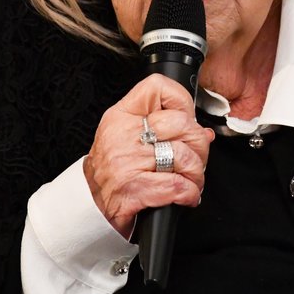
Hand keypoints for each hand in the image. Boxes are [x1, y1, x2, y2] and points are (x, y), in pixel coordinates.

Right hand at [84, 74, 214, 237]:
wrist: (89, 206)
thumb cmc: (113, 170)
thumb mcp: (128, 136)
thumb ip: (164, 127)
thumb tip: (204, 132)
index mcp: (121, 116)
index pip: (157, 87)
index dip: (182, 101)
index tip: (187, 118)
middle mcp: (123, 135)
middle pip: (181, 123)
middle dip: (198, 144)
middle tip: (195, 156)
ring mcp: (127, 162)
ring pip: (184, 156)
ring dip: (196, 172)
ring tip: (191, 178)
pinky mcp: (134, 190)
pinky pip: (178, 186)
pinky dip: (190, 192)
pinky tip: (187, 194)